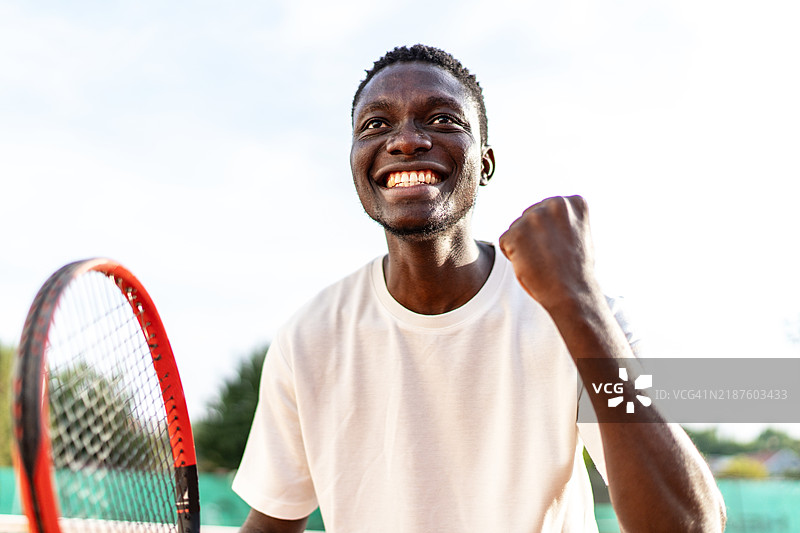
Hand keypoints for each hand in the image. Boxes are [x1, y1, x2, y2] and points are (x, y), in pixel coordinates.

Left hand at [499, 195, 598, 310]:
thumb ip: (561, 218)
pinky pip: (504, 242)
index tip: (564, 247)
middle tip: (552, 256)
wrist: (571, 293)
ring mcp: (533, 217)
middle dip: (535, 237)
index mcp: (572, 202)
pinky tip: (530, 265)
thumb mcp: (578, 233)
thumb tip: (540, 213)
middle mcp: (553, 203)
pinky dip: (512, 256)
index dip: (551, 232)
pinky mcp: (515, 233)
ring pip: (516, 229)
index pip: (547, 210)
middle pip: (529, 217)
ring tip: (543, 261)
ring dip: (523, 246)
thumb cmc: (575, 269)